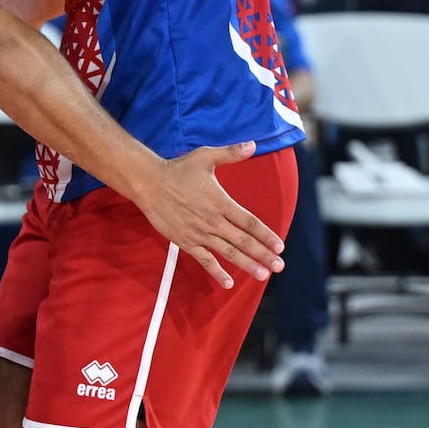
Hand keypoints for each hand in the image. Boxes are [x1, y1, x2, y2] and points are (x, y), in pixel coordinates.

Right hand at [132, 142, 284, 289]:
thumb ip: (231, 153)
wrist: (149, 183)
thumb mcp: (205, 156)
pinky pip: (204, 260)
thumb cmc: (178, 169)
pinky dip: (217, 272)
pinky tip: (229, 283)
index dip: (266, 235)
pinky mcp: (185, 241)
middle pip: (243, 241)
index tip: (280, 246)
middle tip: (279, 266)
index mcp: (221, 202)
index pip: (249, 222)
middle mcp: (213, 221)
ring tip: (263, 275)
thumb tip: (252, 144)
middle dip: (263, 254)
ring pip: (228, 253)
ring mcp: (199, 233)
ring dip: (247, 265)